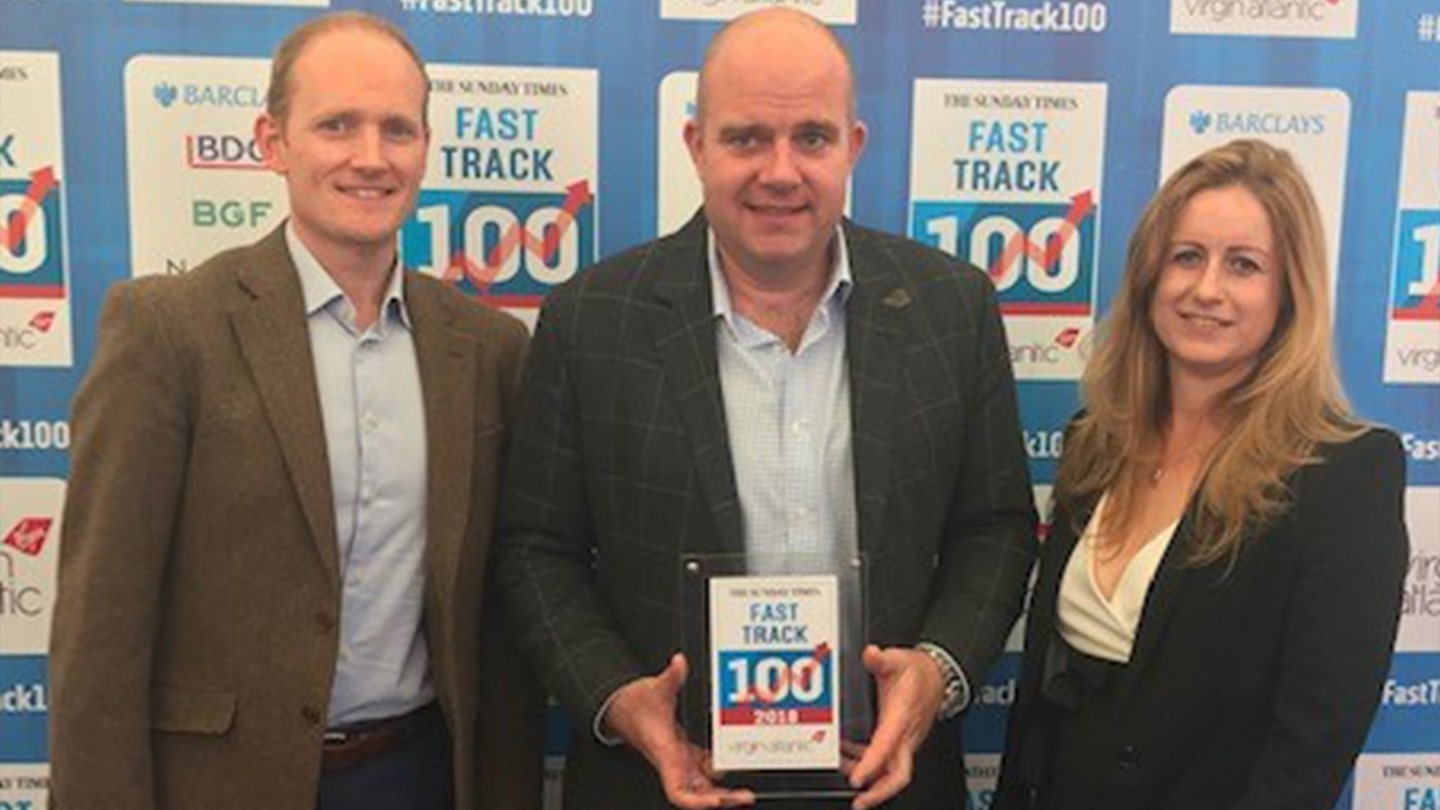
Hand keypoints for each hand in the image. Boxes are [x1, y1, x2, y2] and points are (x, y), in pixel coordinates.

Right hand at [603, 653, 755, 808]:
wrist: (621, 706)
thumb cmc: (634, 705)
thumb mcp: (655, 688)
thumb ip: (671, 677)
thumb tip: (680, 663)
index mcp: (665, 753)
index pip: (679, 791)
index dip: (698, 802)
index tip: (717, 801)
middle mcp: (673, 762)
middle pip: (697, 795)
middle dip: (721, 799)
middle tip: (744, 796)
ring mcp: (678, 760)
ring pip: (702, 786)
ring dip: (721, 791)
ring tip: (743, 791)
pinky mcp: (682, 753)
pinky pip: (702, 771)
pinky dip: (716, 773)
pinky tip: (731, 767)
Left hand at [847, 645, 945, 809]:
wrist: (939, 675)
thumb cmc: (919, 672)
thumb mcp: (898, 659)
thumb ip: (882, 660)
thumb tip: (871, 654)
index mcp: (902, 718)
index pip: (887, 748)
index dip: (871, 766)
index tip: (856, 780)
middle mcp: (906, 736)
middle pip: (898, 775)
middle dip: (879, 792)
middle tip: (858, 802)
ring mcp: (906, 741)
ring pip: (892, 771)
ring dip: (870, 778)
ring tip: (846, 773)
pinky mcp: (903, 741)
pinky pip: (888, 761)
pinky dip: (869, 764)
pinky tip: (851, 757)